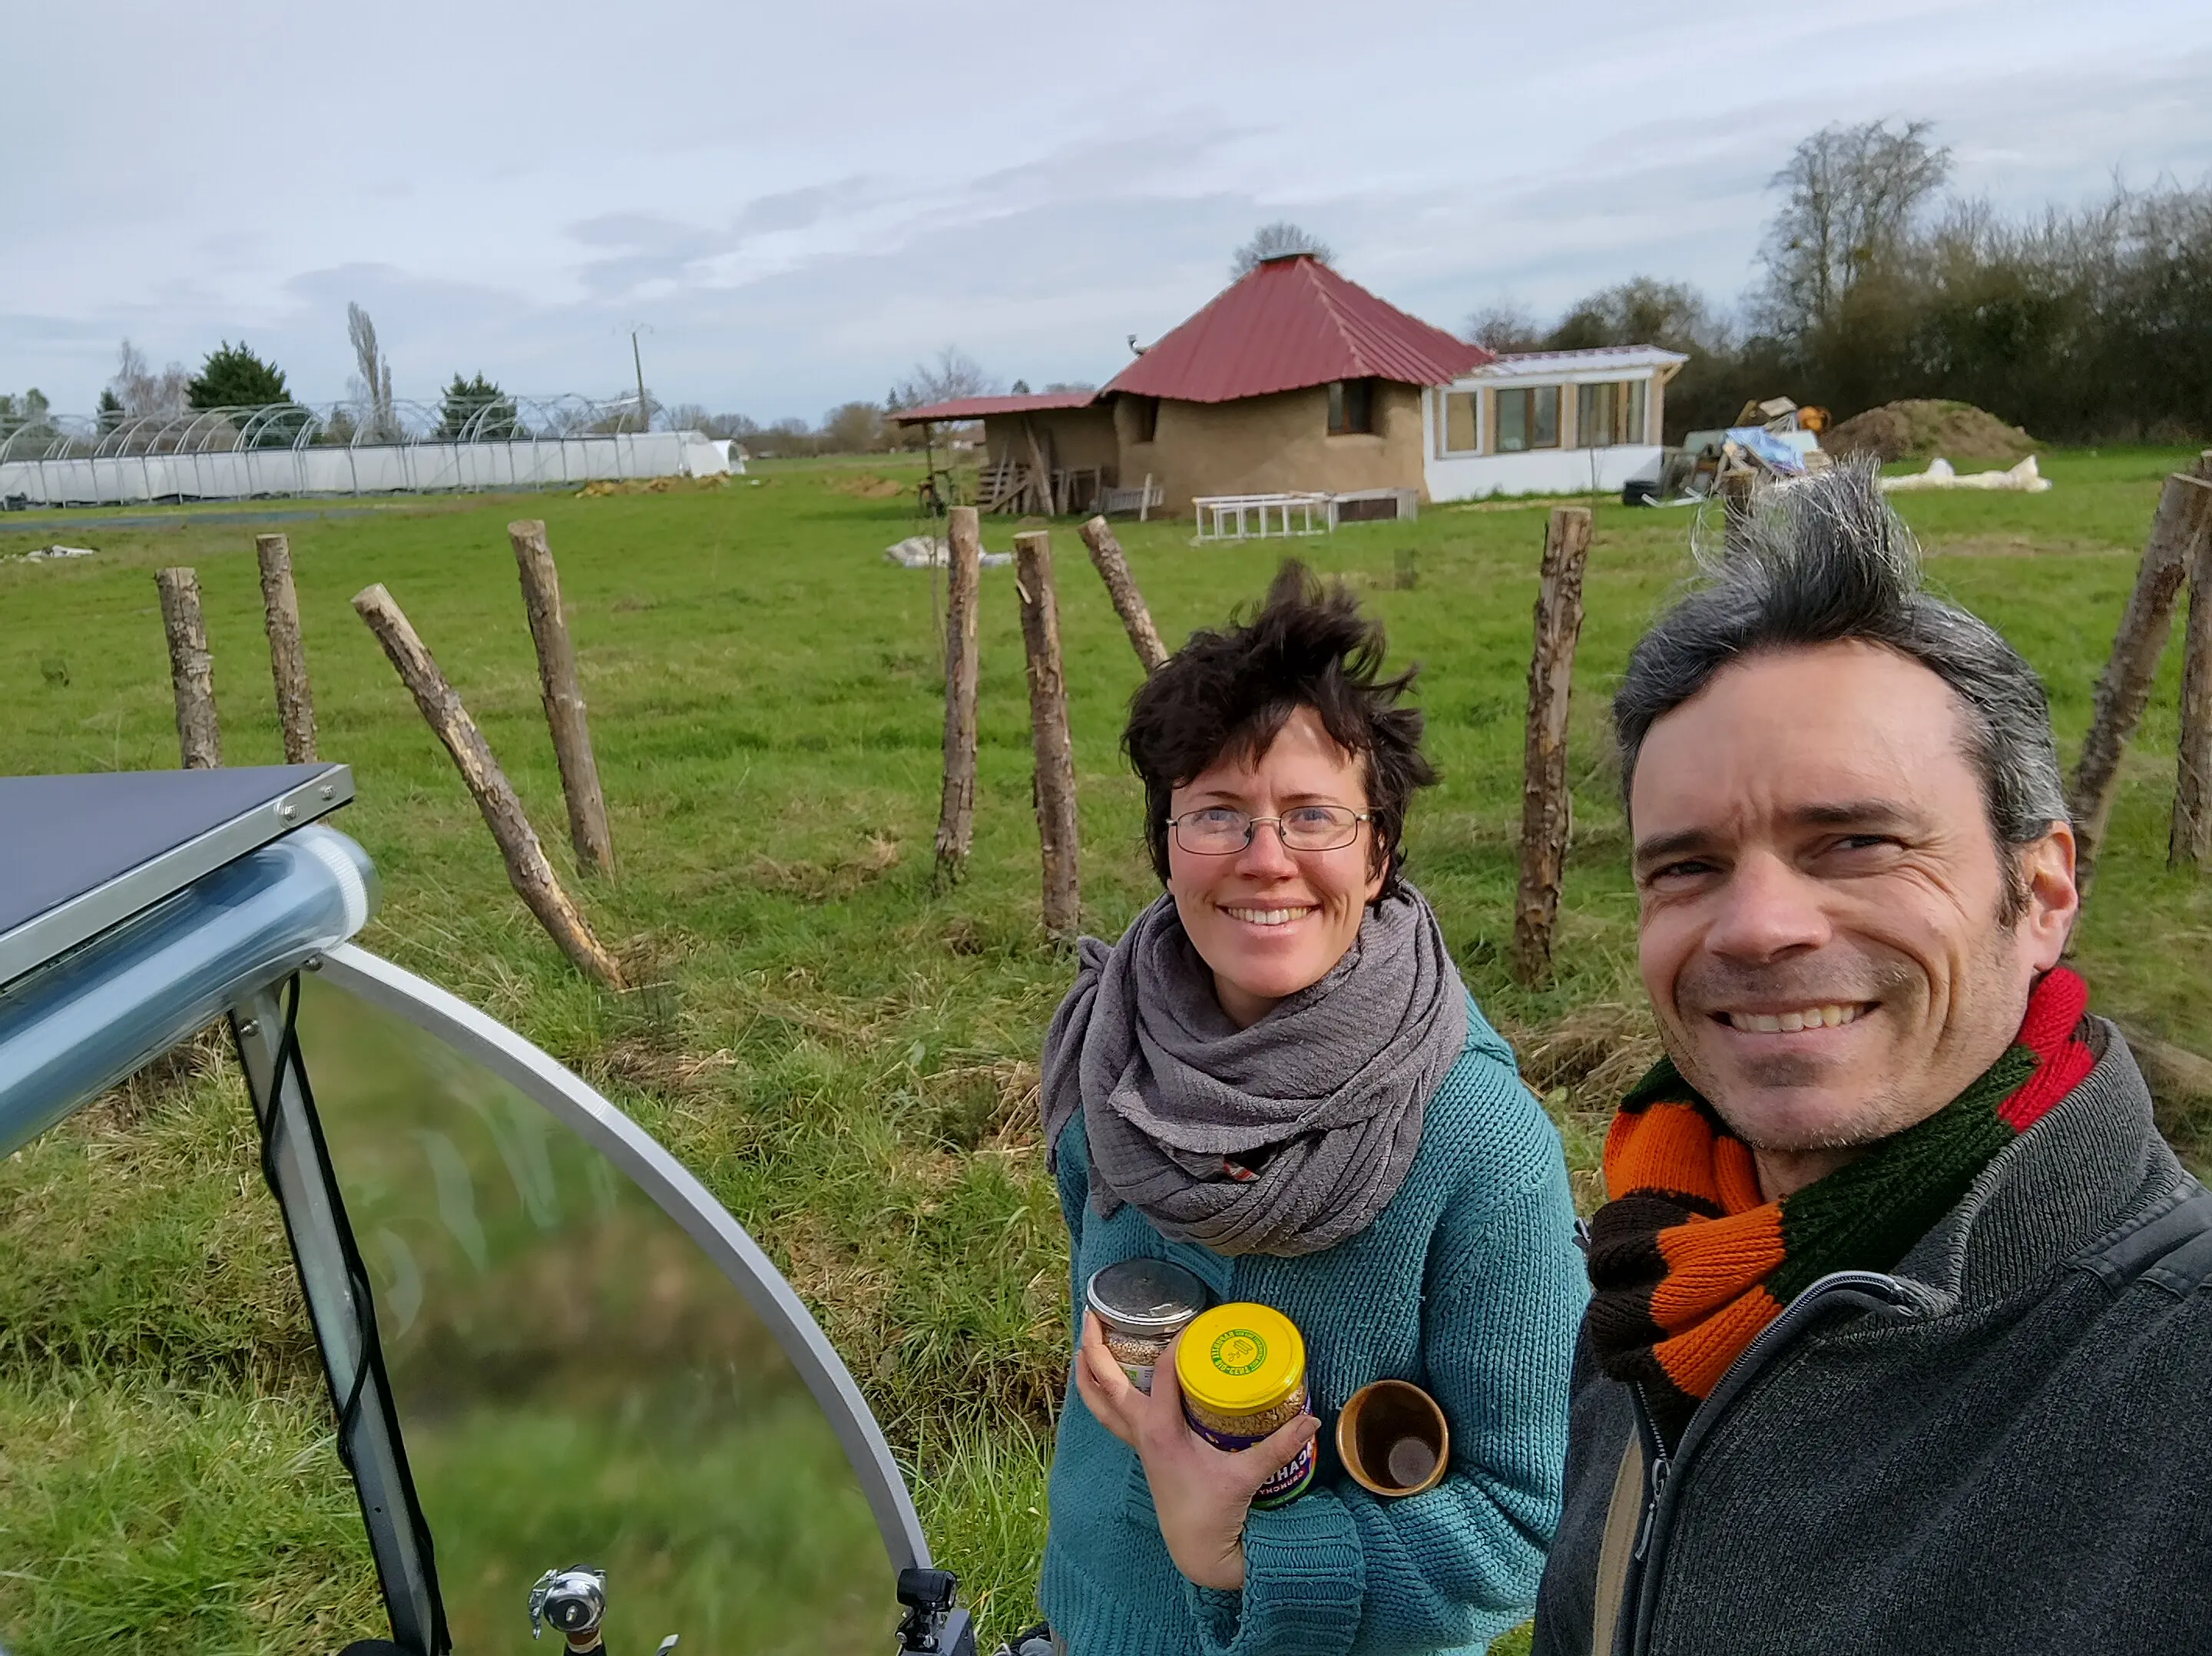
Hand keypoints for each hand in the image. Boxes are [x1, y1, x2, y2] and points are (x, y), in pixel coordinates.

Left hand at [1075, 1312, 1319, 1590]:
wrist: (1198, 1550)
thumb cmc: (1215, 1513)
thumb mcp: (1247, 1475)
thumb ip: (1279, 1446)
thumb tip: (1312, 1420)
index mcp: (1162, 1431)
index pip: (1162, 1373)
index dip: (1177, 1343)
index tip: (1195, 1322)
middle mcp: (1143, 1433)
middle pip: (1106, 1383)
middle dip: (1095, 1347)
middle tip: (1092, 1313)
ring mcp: (1139, 1443)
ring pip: (1100, 1403)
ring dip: (1088, 1372)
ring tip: (1084, 1343)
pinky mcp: (1144, 1451)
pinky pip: (1111, 1416)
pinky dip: (1103, 1395)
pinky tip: (1108, 1382)